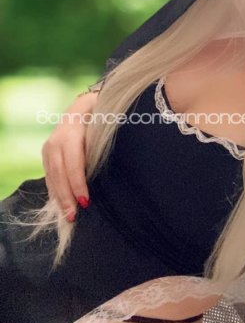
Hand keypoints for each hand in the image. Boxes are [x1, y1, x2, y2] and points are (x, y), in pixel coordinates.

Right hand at [41, 91, 98, 221]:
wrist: (82, 106)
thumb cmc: (102, 117)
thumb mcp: (106, 124)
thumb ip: (106, 143)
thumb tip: (120, 168)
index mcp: (73, 130)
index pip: (73, 162)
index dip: (78, 183)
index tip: (86, 201)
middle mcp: (56, 139)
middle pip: (59, 172)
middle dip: (66, 196)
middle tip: (74, 216)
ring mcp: (49, 146)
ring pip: (52, 175)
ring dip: (59, 198)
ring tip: (68, 216)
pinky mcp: (46, 154)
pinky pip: (49, 175)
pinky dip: (55, 191)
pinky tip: (61, 205)